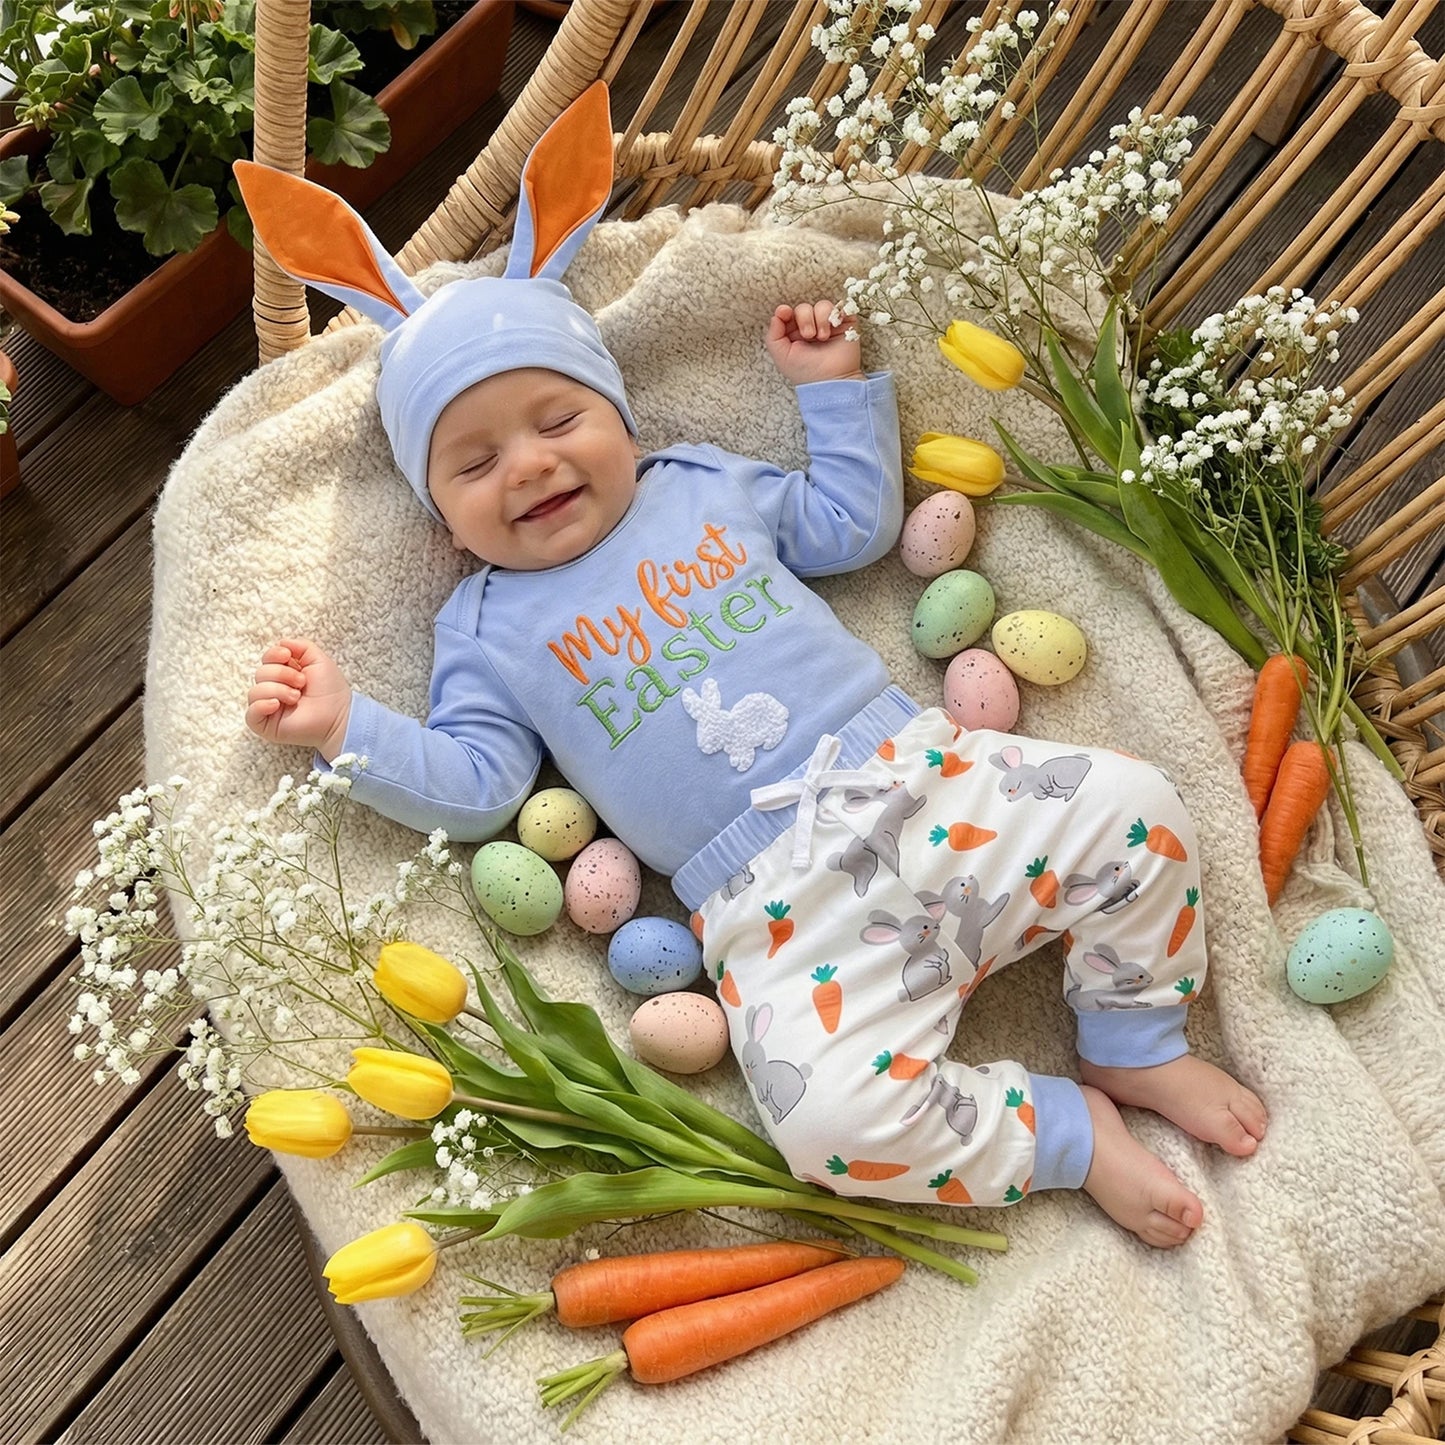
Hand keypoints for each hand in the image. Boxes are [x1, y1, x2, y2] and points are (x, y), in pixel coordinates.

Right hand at [246, 637, 351, 758]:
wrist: (338, 715)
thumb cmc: (330, 690)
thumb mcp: (318, 659)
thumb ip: (301, 646)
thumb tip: (281, 643)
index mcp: (283, 674)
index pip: (266, 659)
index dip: (273, 655)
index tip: (288, 656)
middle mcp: (273, 689)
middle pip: (260, 673)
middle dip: (282, 674)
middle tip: (301, 683)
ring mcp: (268, 707)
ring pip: (254, 692)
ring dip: (278, 690)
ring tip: (296, 697)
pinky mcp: (266, 725)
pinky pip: (250, 714)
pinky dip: (261, 706)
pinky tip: (277, 705)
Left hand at [765, 301, 864, 385]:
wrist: (831, 380)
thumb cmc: (806, 372)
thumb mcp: (782, 356)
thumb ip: (773, 335)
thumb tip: (777, 314)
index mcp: (794, 334)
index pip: (788, 314)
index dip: (784, 311)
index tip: (785, 313)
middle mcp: (811, 328)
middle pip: (804, 308)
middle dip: (804, 318)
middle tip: (808, 335)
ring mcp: (828, 325)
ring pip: (822, 305)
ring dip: (820, 319)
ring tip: (823, 337)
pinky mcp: (845, 323)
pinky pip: (839, 307)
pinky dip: (834, 315)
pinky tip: (833, 330)